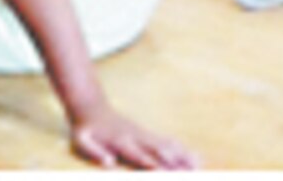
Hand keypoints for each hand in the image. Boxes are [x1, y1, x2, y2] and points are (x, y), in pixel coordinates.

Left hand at [69, 102, 196, 169]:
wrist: (91, 107)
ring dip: (184, 158)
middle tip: (190, 174)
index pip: (139, 156)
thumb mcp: (81, 140)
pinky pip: (169, 142)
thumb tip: (108, 162)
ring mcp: (144, 135)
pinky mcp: (148, 135)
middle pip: (159, 152)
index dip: (152, 165)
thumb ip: (94, 151)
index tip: (163, 173)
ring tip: (200, 169)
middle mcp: (136, 138)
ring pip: (168, 147)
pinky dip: (183, 151)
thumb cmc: (86, 129)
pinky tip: (198, 159)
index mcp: (121, 142)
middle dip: (174, 164)